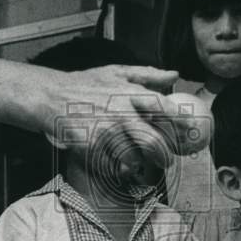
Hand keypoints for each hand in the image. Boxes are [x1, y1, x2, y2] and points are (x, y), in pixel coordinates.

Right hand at [50, 65, 208, 180]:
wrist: (50, 96)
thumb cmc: (84, 84)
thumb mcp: (115, 71)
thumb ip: (147, 74)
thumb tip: (174, 76)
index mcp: (129, 93)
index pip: (163, 107)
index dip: (180, 121)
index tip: (190, 131)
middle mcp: (120, 112)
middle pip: (153, 141)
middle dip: (164, 156)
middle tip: (166, 160)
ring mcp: (105, 130)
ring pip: (134, 157)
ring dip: (140, 164)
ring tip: (141, 164)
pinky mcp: (90, 146)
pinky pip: (112, 165)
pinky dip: (118, 168)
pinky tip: (118, 164)